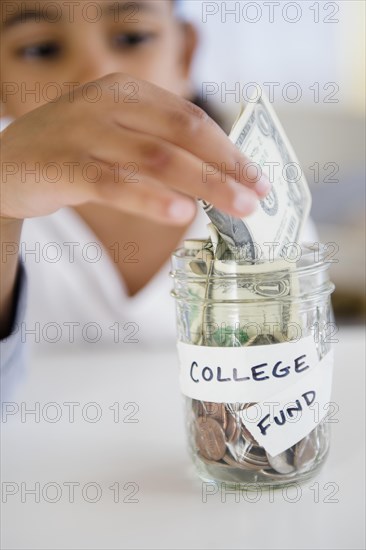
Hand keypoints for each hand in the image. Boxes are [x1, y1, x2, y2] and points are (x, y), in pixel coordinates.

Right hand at [1, 73, 269, 224]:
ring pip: (157, 159)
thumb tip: (214, 178)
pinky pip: (115, 184)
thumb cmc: (71, 150)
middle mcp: (108, 103)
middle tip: (256, 198)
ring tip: (235, 209)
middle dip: (226, 168)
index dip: (229, 148)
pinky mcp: (64, 166)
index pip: (190, 118)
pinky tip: (180, 214)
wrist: (4, 162)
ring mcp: (85, 132)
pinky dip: (151, 199)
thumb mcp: (114, 134)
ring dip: (204, 185)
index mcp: (126, 91)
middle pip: (182, 135)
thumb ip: (156, 146)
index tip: (257, 176)